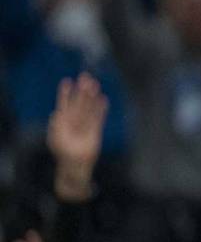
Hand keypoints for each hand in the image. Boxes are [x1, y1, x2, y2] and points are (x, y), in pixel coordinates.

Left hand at [47, 73, 107, 202]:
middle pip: (79, 102)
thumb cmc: (63, 153)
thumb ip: (55, 126)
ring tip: (95, 84)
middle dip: (82, 91)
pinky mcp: (95, 130)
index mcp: (63, 121)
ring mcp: (85, 124)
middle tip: (86, 77)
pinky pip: (98, 117)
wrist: (75, 164)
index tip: (67, 81)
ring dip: (92, 97)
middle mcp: (74, 120)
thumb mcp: (55, 139)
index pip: (64, 103)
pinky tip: (103, 99)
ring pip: (89, 107)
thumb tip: (56, 113)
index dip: (65, 93)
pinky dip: (101, 109)